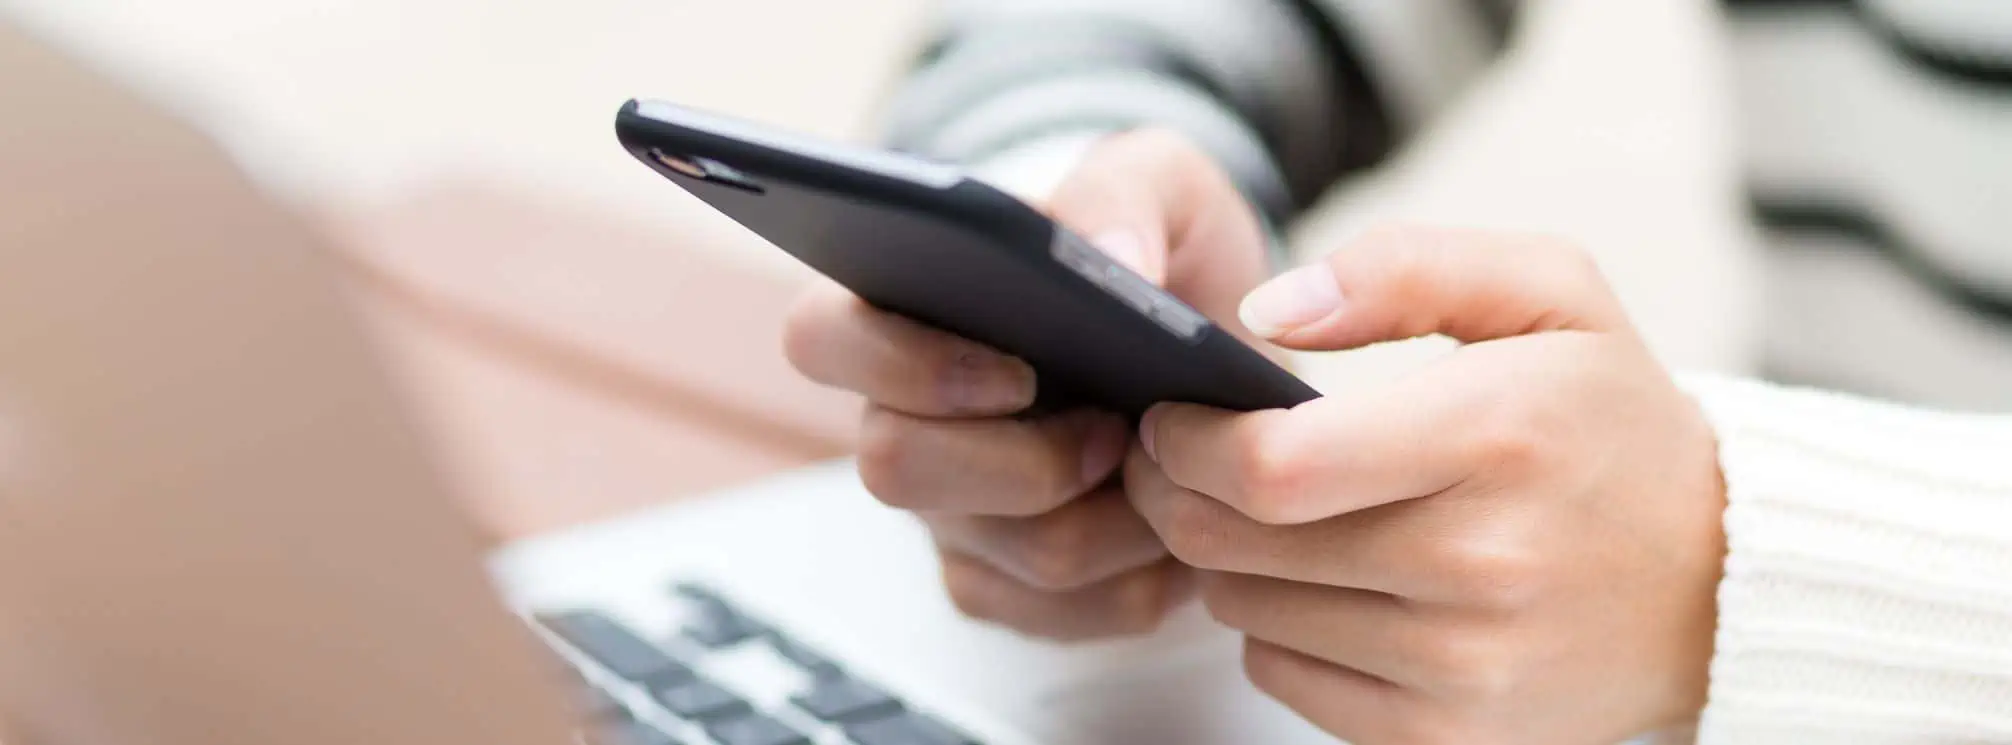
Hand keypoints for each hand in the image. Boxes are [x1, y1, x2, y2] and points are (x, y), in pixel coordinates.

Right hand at [783, 130, 1272, 638]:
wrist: (1211, 338)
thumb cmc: (1156, 249)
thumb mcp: (1158, 180)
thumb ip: (1125, 194)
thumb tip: (1108, 260)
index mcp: (899, 308)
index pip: (821, 338)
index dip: (901, 365)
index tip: (1016, 368)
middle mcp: (901, 420)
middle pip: (895, 470)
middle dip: (1025, 462)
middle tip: (1117, 430)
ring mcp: (951, 514)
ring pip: (1007, 556)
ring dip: (1113, 521)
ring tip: (1171, 468)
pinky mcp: (1008, 586)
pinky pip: (1069, 615)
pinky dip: (1146, 576)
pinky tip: (1180, 522)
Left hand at [1126, 226, 1726, 742]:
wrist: (1720, 578)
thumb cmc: (1611, 421)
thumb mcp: (1547, 292)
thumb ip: (1404, 268)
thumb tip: (1265, 311)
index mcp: (1496, 436)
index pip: (1272, 467)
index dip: (1187, 443)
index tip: (1171, 418)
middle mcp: (1480, 563)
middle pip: (1236, 545)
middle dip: (1179, 494)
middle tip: (1177, 460)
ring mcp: (1464, 665)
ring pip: (1246, 612)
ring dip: (1230, 560)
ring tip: (1273, 517)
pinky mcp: (1449, 736)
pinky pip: (1284, 678)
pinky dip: (1276, 629)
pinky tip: (1325, 585)